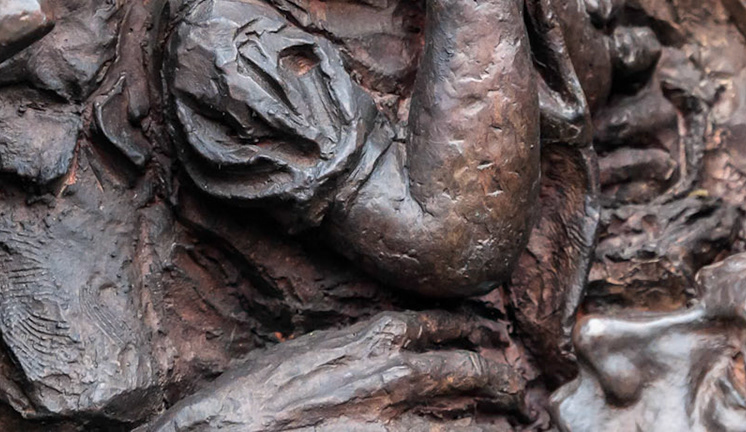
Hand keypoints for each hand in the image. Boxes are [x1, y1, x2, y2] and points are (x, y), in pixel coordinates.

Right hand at [140, 312, 522, 431]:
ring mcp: (395, 423)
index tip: (484, 336)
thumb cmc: (251, 395)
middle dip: (498, 378)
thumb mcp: (301, 352)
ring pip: (469, 421)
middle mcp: (394, 376)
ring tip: (511, 424)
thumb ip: (346, 350)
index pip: (439, 324)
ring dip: (495, 423)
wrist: (230, 430)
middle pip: (468, 371)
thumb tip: (368, 353)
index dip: (469, 330)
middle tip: (515, 388)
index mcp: (371, 338)